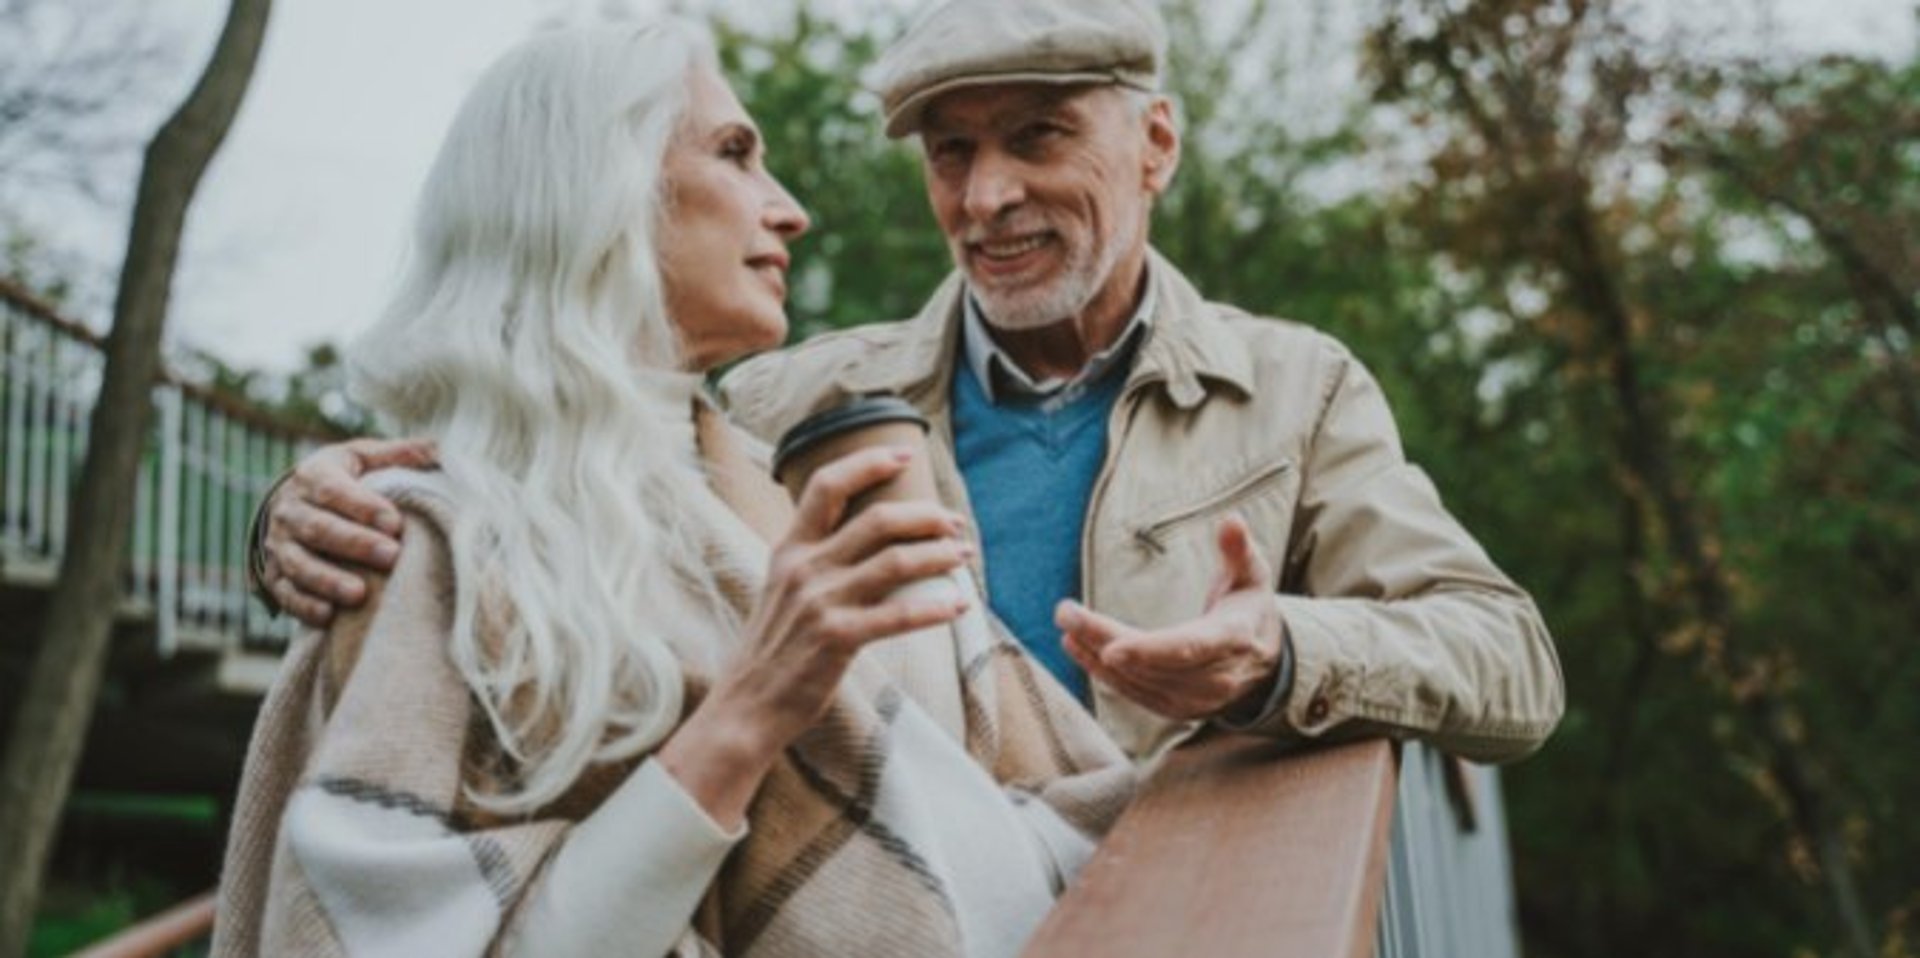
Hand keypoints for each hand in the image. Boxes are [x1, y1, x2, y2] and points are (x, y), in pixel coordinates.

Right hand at [261, 437, 437, 624]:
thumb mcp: (363, 458)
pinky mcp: (275, 575)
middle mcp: (290, 510)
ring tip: (358, 594)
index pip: (334, 490)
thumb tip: (440, 450)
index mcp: (312, 476)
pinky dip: (304, 605)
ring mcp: (279, 545)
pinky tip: (329, 616)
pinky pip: (285, 593)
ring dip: (327, 580)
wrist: (292, 503)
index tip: (395, 522)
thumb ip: (398, 454)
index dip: (363, 507)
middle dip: (354, 544)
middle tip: (391, 556)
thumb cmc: (342, 479)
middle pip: (318, 528)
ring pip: (299, 564)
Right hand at [660, 445, 971, 827]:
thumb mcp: (784, 592)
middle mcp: (804, 568)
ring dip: (939, 555)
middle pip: (877, 520)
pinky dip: (935, 607)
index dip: (868, 463)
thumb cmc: (774, 651)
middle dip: (925, 515)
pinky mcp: (837, 639)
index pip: (826, 486)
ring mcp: (820, 603)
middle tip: (955, 523)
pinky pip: (899, 615)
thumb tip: (870, 542)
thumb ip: (818, 562)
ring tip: (964, 555)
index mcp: (790, 550)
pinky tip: (958, 604)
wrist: (747, 706)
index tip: (905, 454)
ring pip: (894, 561)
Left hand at [1057, 516, 1284, 721]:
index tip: (1111, 649)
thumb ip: (1238, 550)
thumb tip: (1231, 521)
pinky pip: (1134, 693)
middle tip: (1066, 613)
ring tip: (1067, 626)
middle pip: (1151, 663)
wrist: (1264, 663)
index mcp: (1232, 640)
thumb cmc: (1249, 609)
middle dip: (1103, 639)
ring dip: (1096, 655)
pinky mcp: (1177, 709)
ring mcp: (1196, 699)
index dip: (1149, 651)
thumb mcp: (1251, 575)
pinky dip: (1104, 674)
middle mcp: (1215, 677)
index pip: (1188, 648)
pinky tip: (1078, 648)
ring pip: (1137, 681)